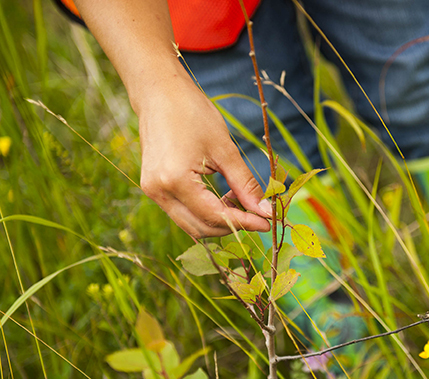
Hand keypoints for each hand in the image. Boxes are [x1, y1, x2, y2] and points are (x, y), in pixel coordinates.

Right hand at [137, 78, 271, 237]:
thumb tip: (266, 211)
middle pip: (201, 228)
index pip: (215, 216)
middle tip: (258, 214)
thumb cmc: (193, 114)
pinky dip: (206, 211)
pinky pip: (183, 211)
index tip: (268, 223)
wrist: (159, 93)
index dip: (244, 223)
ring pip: (191, 224)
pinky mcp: (154, 187)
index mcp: (175, 181)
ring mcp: (152, 191)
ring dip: (219, 220)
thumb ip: (245, 185)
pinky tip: (224, 195)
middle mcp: (159, 191)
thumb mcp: (225, 150)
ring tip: (241, 200)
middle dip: (232, 226)